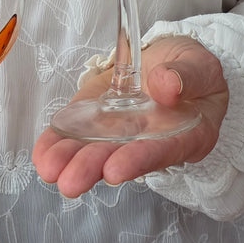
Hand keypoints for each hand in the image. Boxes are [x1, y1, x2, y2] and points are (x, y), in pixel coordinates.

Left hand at [33, 36, 228, 196]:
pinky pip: (76, 134)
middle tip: (70, 181)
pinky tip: (43, 153)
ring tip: (49, 169)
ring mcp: (120, 133)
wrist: (172, 60)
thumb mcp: (201, 65)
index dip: (137, 161)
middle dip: (93, 169)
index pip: (162, 151)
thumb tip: (166, 86)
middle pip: (120, 159)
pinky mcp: (96, 119)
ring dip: (70, 161)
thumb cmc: (193, 68)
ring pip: (94, 151)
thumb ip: (187, 76)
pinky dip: (57, 144)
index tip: (114, 170)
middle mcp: (148, 142)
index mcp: (186, 135)